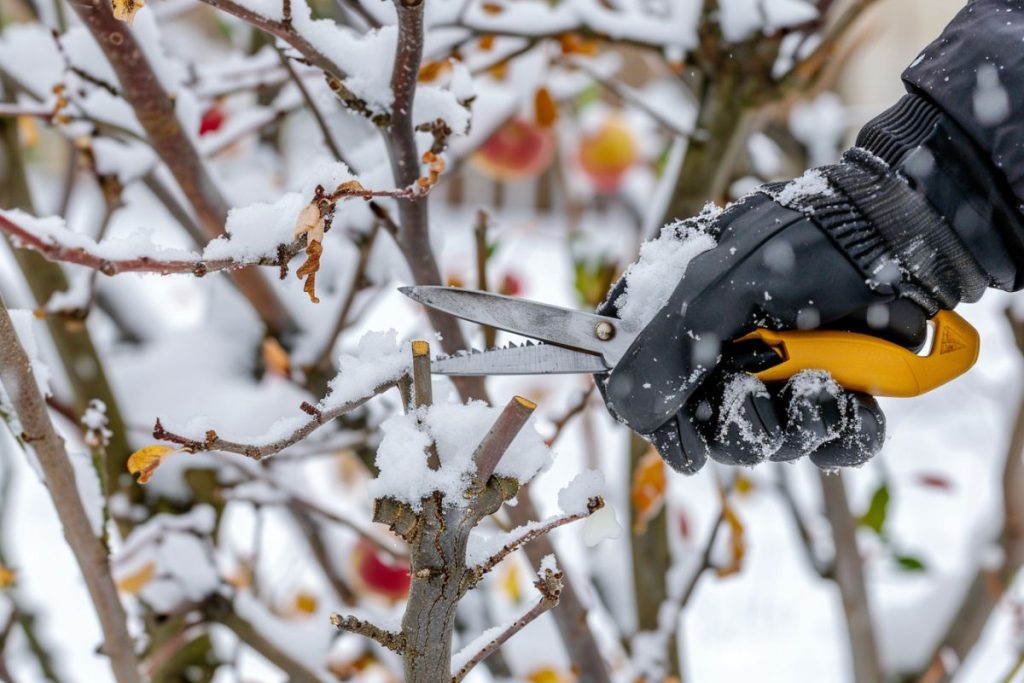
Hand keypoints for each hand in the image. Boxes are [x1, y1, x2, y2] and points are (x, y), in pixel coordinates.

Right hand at [598, 186, 929, 473]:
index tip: (687, 448)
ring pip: (771, 442)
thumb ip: (670, 349)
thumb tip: (629, 413)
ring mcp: (780, 372)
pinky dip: (846, 434)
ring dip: (799, 428)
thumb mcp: (721, 286)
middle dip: (743, 427)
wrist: (900, 231)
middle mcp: (723, 349)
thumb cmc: (805, 239)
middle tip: (761, 398)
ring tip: (824, 387)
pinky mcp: (832, 389)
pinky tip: (855, 403)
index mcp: (680, 316)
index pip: (640, 384)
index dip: (659, 425)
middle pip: (708, 428)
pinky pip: (830, 444)